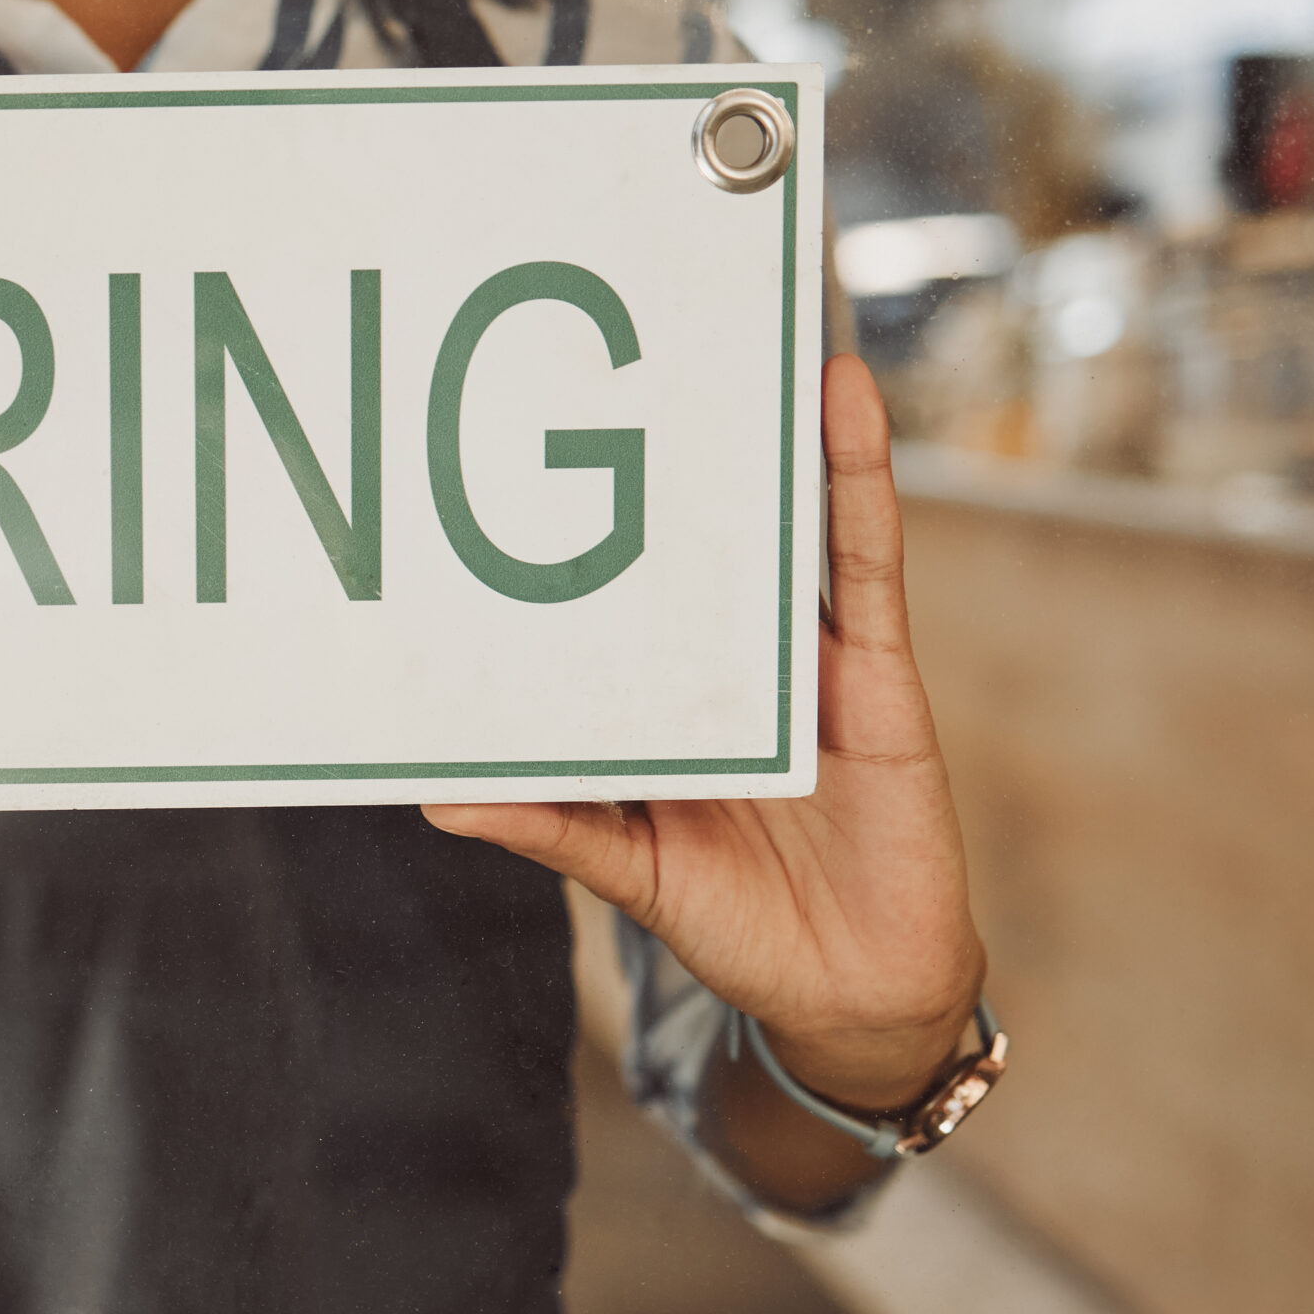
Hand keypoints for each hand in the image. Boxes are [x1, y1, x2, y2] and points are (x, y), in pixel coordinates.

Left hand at [426, 355, 983, 1114]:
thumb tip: (437, 795)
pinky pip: (865, 556)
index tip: (503, 445)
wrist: (857, 993)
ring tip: (732, 321)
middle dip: (662, 440)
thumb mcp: (625, 870)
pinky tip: (839, 397)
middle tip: (612, 332)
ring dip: (759, 423)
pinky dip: (855, 476)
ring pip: (776, 517)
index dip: (571, 521)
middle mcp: (726, 653)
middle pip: (689, 532)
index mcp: (660, 692)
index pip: (610, 588)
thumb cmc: (737, 923)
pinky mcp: (875, 665)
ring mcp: (803, 648)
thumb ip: (549, 825)